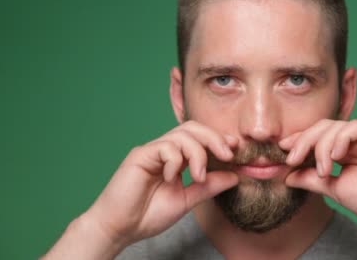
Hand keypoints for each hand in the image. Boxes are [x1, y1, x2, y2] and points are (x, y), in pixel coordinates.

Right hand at [83, 121, 238, 247]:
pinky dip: (175, 160)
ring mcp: (152, 151)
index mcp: (176, 159)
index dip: (219, 140)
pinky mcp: (140, 155)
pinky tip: (171, 177)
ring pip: (182, 134)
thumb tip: (235, 175)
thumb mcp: (187, 200)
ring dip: (197, 153)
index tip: (236, 150)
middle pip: (194, 128)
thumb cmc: (148, 215)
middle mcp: (165, 151)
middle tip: (228, 155)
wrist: (120, 228)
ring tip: (198, 175)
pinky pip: (165, 147)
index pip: (200, 139)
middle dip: (214, 138)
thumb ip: (209, 186)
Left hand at [279, 119, 356, 227]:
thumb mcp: (334, 188)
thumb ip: (312, 179)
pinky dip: (340, 140)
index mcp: (345, 150)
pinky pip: (354, 128)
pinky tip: (335, 157)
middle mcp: (355, 140)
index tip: (282, 153)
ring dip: (321, 146)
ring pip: (334, 127)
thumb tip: (286, 175)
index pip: (317, 137)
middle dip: (303, 141)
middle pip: (322, 128)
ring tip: (322, 169)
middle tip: (291, 158)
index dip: (299, 141)